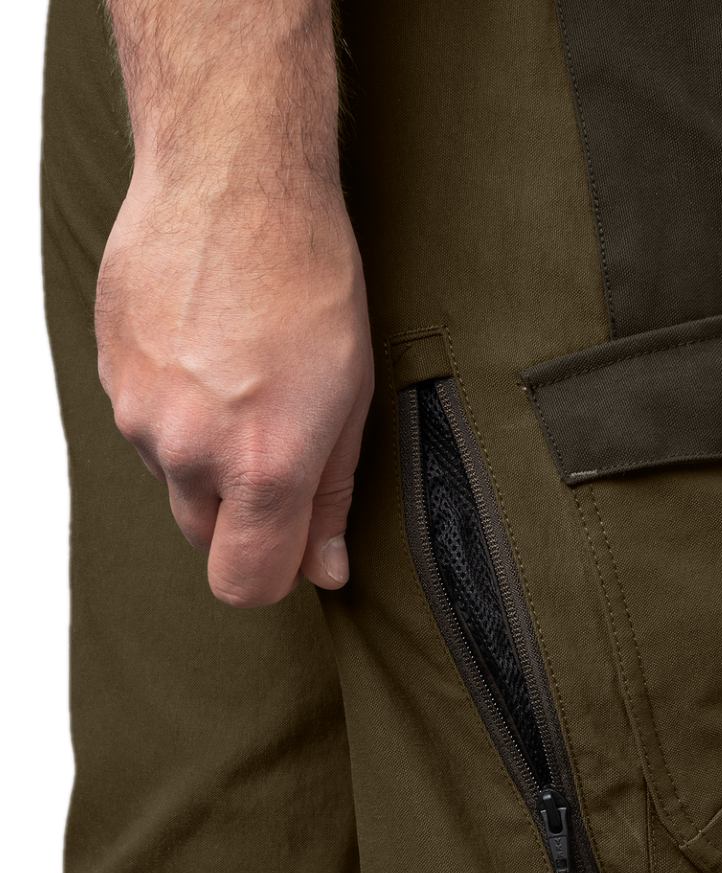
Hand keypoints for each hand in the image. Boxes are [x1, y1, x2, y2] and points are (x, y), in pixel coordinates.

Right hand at [95, 168, 373, 606]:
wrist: (232, 180)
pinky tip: (206, 356)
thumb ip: (331, 497)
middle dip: (243, 517)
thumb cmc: (310, 281)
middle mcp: (191, 452)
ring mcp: (140, 416)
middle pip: (207, 539)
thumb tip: (324, 569)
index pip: (246, 583)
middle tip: (277, 445)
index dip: (273, 576)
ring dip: (207, 457)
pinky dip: (175, 412)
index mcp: (264, 466)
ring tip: (243, 381)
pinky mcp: (110, 379)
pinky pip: (145, 430)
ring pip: (175, 480)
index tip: (292, 549)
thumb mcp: (351, 398)